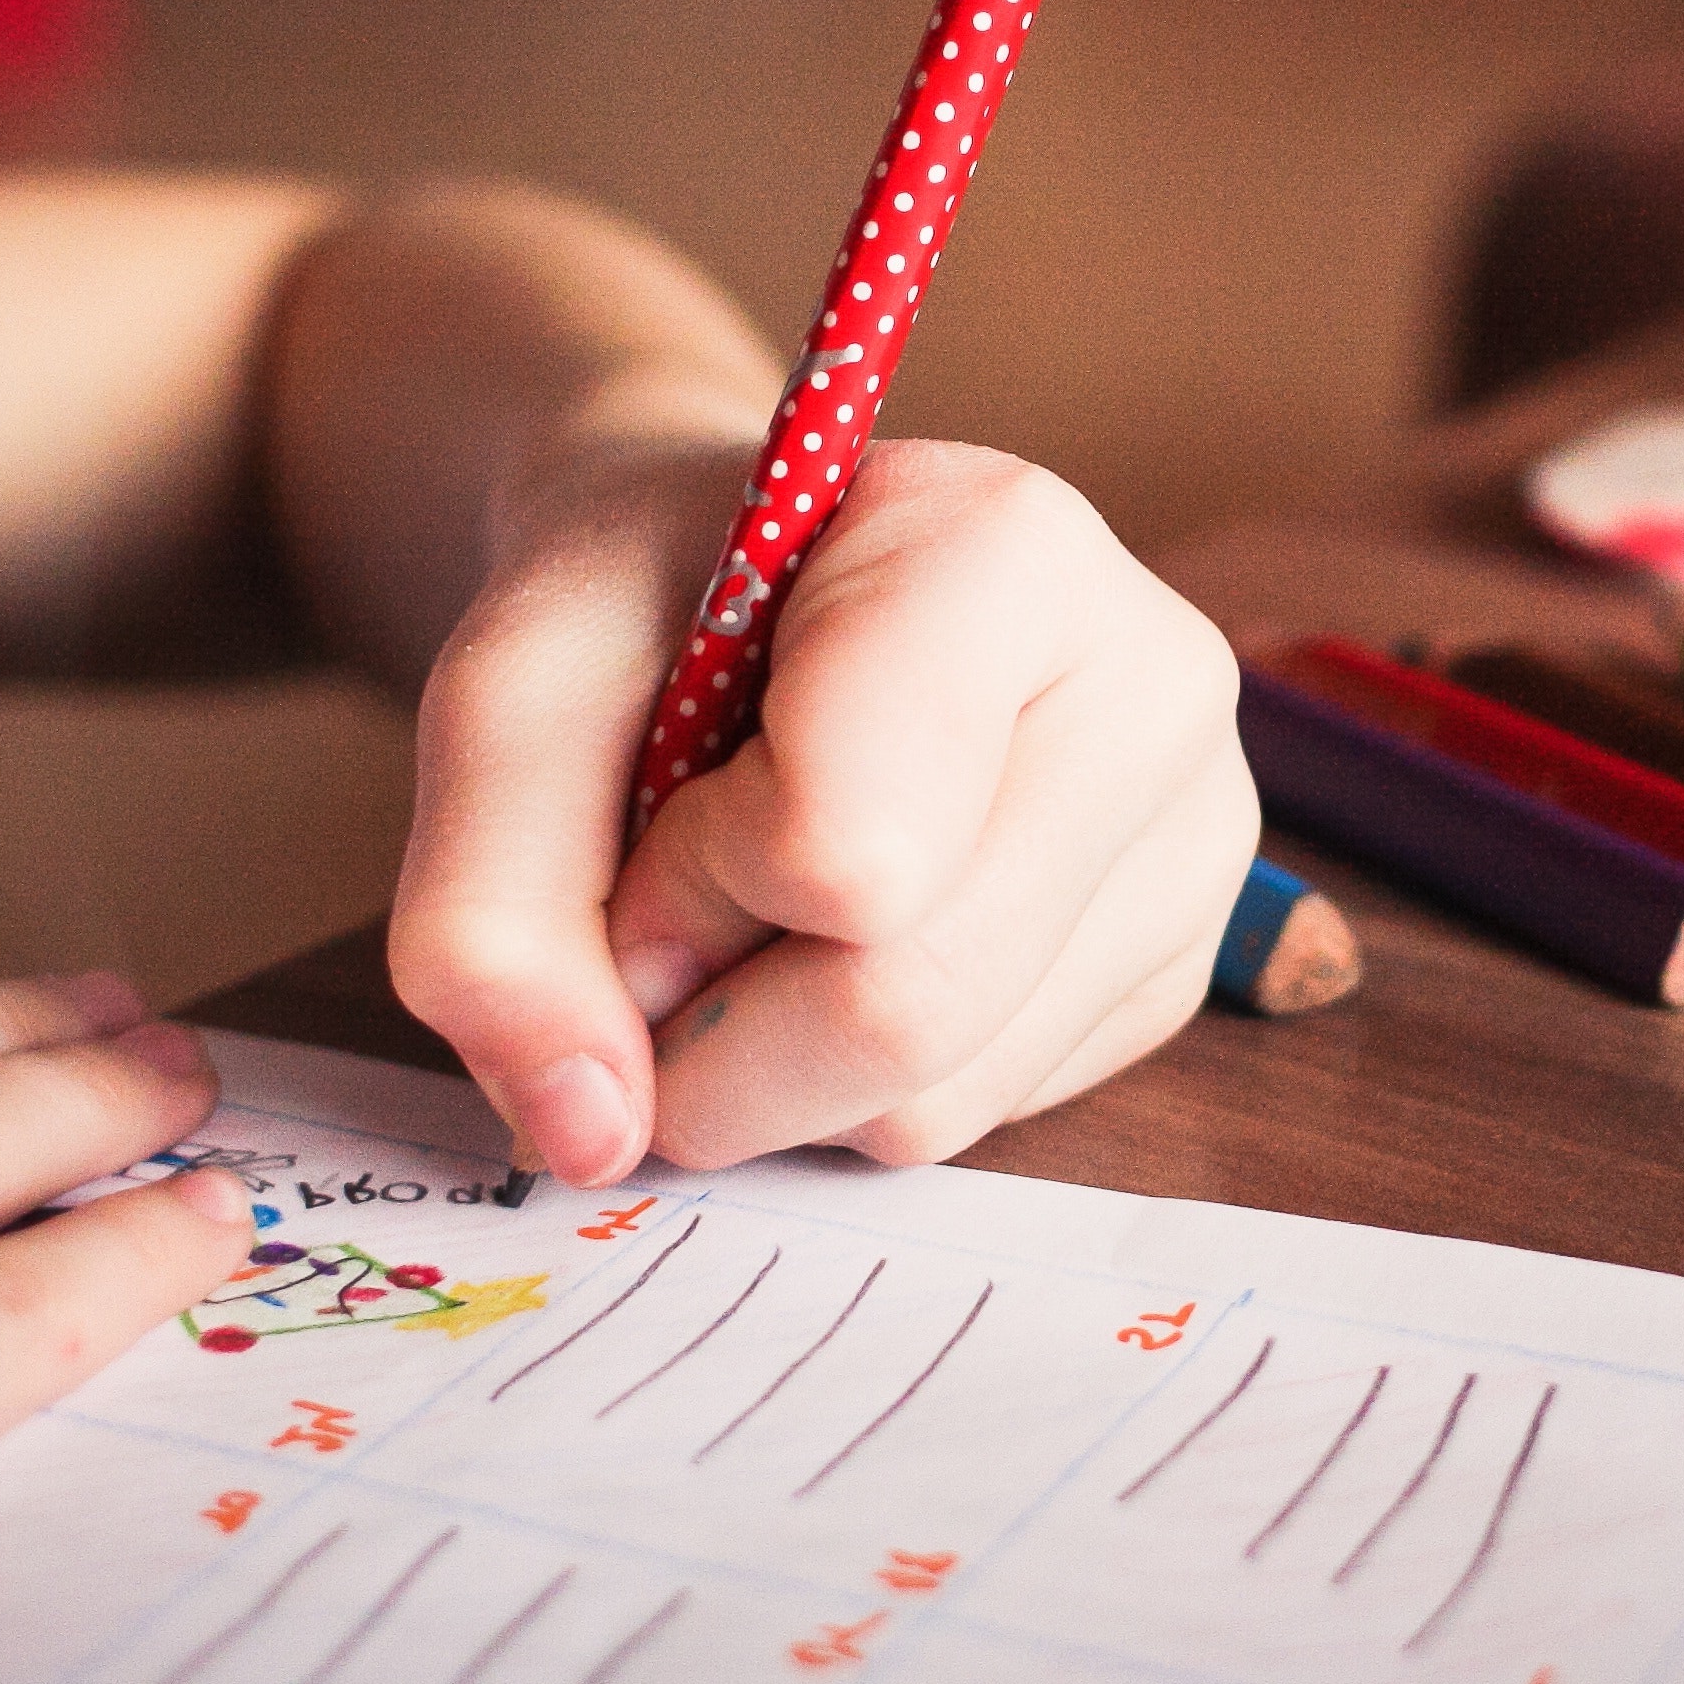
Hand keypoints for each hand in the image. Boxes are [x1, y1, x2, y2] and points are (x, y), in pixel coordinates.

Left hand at [391, 436, 1255, 1185]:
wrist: (748, 590)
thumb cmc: (643, 608)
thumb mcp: (507, 696)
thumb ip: (487, 909)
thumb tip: (587, 1134)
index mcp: (1009, 549)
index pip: (845, 853)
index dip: (685, 886)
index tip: (650, 806)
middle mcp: (1153, 686)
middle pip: (904, 1009)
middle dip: (712, 1029)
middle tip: (659, 925)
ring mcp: (1196, 840)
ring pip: (937, 1099)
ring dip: (772, 1070)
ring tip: (757, 912)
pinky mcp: (1181, 968)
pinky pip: (982, 1123)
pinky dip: (851, 1086)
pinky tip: (843, 947)